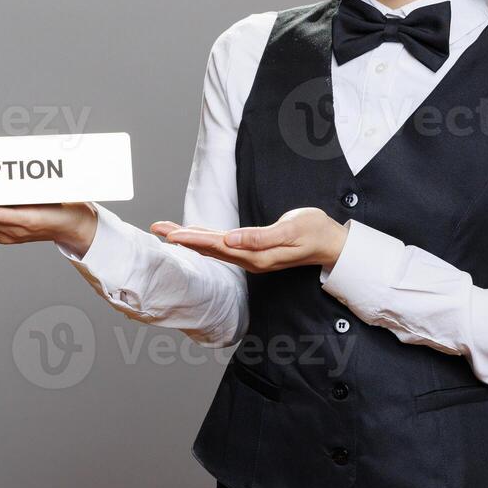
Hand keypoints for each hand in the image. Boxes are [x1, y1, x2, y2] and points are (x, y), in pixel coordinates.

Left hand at [153, 207, 348, 273]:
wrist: (330, 242)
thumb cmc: (314, 232)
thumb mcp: (291, 231)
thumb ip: (261, 237)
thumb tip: (233, 240)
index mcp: (256, 256)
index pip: (217, 246)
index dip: (193, 239)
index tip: (171, 235)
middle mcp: (249, 259)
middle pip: (208, 248)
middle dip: (182, 238)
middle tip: (157, 228)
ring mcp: (250, 257)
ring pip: (212, 247)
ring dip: (189, 238)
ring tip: (166, 230)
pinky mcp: (252, 251)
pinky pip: (222, 246)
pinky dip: (204, 239)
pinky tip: (193, 235)